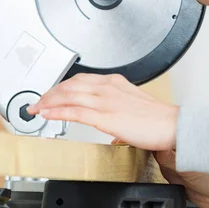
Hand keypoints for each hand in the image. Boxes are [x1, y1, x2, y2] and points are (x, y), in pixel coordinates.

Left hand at [27, 73, 178, 150]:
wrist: (172, 125)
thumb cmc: (158, 119)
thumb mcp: (134, 106)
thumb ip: (120, 110)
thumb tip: (112, 126)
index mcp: (114, 83)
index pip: (81, 80)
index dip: (62, 87)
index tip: (52, 94)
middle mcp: (107, 88)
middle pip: (70, 85)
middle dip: (50, 93)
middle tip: (38, 102)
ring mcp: (105, 101)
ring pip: (68, 96)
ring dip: (48, 101)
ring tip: (36, 108)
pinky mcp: (104, 117)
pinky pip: (74, 111)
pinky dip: (57, 111)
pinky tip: (47, 114)